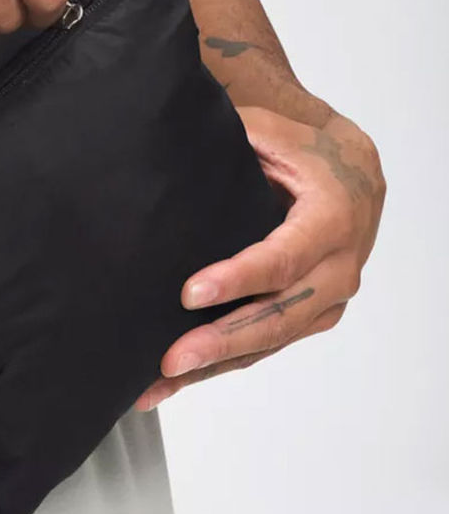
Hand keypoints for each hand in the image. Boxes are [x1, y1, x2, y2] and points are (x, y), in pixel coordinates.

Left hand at [134, 105, 384, 410]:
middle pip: (279, 316)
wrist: (352, 172)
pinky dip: (224, 364)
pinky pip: (268, 346)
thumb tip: (171, 133)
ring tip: (159, 382)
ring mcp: (327, 299)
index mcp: (331, 218)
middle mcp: (337, 268)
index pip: (282, 259)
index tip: (190, 294)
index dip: (238, 279)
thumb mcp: (271, 132)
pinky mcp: (311, 316)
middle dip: (221, 340)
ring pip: (271, 341)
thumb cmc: (304, 149)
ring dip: (215, 366)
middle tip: (170, 357)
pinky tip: (179, 378)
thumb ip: (234, 136)